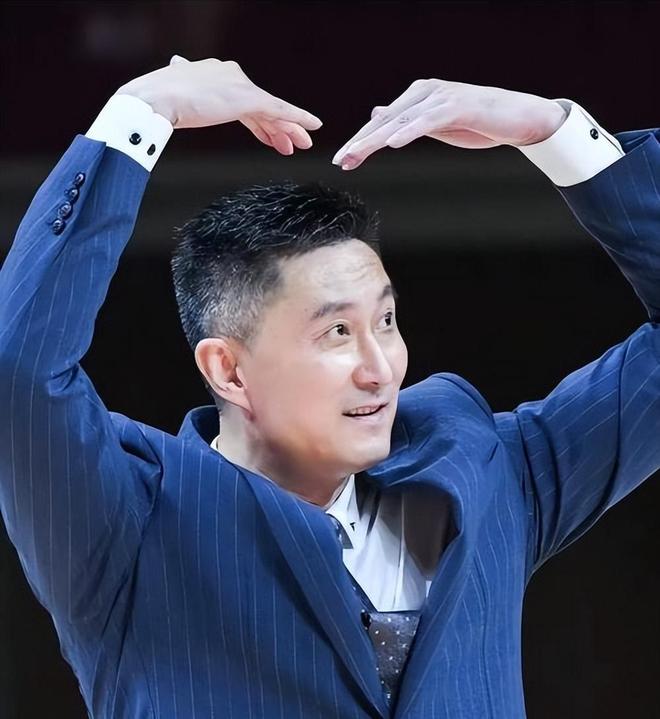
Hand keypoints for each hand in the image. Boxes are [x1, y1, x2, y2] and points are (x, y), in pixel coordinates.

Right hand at [116, 55, 322, 154]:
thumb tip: (174, 65)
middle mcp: (230, 75)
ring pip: (272, 110)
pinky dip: (298, 117)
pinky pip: (280, 109)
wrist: (154, 100)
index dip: (257, 122)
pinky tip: (313, 125)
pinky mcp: (248, 97)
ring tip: (302, 144)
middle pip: (260, 106)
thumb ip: (180, 81)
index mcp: (213, 75)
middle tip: (291, 143)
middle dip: (276, 127)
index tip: (267, 136)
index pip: (242, 102)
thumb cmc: (154, 100)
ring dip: (288, 129)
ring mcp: (239, 85)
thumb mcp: (170, 88)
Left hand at [332, 79, 567, 169]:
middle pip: (385, 121)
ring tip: (356, 155)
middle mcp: (425, 93)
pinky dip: (409, 131)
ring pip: (401, 121)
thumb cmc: (478, 123)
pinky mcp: (457, 106)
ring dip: (376, 139)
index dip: (361, 141)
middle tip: (340, 160)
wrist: (518, 118)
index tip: (342, 160)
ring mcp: (440, 98)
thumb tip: (377, 116)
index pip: (383, 122)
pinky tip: (392, 143)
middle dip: (361, 142)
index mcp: (417, 97)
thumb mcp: (435, 125)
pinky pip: (427, 121)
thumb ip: (407, 121)